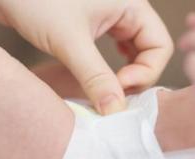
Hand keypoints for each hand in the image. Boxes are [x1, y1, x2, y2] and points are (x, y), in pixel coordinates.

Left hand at [0, 0, 172, 114]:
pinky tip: (100, 77)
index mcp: (130, 3)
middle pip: (148, 49)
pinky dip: (108, 67)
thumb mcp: (70, 42)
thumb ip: (95, 78)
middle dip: (136, 76)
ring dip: (123, 73)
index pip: (159, 44)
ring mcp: (107, 16)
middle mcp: (123, 8)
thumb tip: (115, 111)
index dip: (146, 71)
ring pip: (130, 51)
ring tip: (109, 91)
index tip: (120, 86)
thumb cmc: (34, 0)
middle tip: (115, 95)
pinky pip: (111, 50)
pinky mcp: (90, 24)